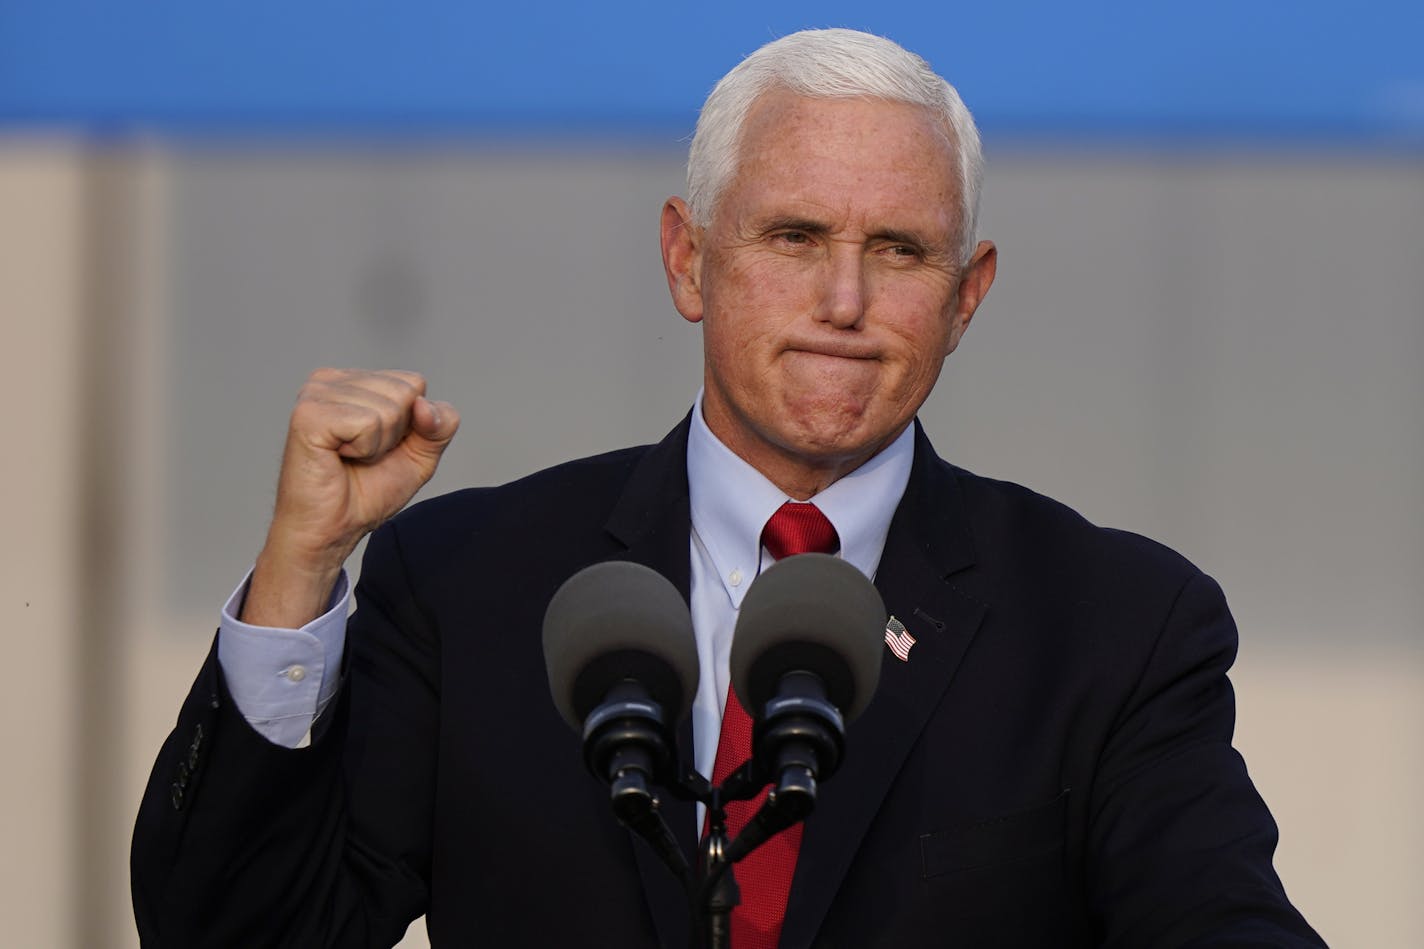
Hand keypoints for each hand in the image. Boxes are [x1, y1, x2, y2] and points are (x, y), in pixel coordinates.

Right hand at [242, 368, 459, 627]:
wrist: (332, 530)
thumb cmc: (365, 493)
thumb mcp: (420, 455)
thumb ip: (439, 424)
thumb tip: (424, 404)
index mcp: (353, 381)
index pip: (414, 382)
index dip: (412, 424)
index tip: (380, 447)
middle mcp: (331, 379)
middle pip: (406, 391)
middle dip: (396, 434)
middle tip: (362, 456)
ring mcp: (315, 392)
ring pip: (389, 408)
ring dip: (377, 445)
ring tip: (349, 458)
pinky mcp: (308, 414)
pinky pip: (367, 423)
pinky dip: (364, 450)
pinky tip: (338, 457)